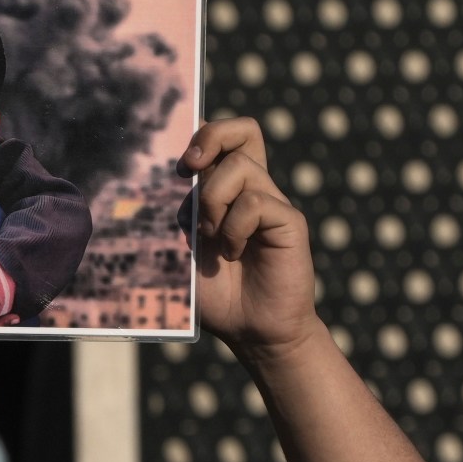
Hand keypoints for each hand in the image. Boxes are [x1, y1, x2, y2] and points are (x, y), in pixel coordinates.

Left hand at [183, 118, 326, 360]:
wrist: (251, 331)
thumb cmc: (218, 294)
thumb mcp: (186, 248)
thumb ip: (182, 214)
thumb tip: (172, 178)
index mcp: (230, 192)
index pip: (226, 139)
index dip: (205, 133)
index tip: (182, 164)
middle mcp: (255, 190)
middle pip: (245, 129)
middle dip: (211, 137)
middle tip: (192, 169)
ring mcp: (274, 203)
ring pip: (240, 167)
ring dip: (214, 202)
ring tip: (213, 238)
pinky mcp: (290, 222)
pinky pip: (255, 202)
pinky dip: (234, 228)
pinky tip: (233, 254)